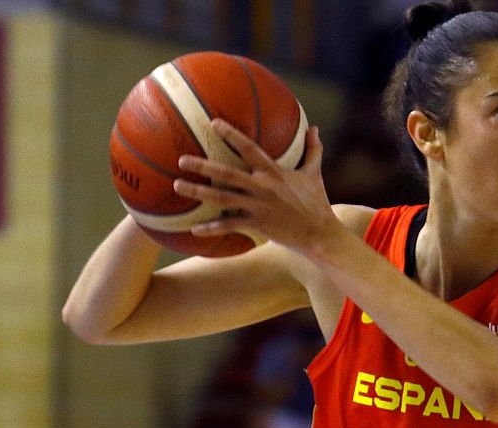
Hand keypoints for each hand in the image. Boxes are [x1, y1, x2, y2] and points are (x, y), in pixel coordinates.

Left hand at [173, 121, 338, 257]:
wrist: (320, 234)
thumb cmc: (317, 203)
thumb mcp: (315, 174)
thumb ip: (313, 151)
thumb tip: (315, 129)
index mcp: (273, 172)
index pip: (248, 148)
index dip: (231, 134)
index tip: (213, 123)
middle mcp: (261, 187)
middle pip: (226, 174)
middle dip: (202, 166)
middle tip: (181, 159)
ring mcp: (257, 207)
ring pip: (221, 198)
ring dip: (197, 192)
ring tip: (178, 186)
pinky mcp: (256, 224)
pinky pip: (229, 226)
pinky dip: (211, 228)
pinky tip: (194, 229)